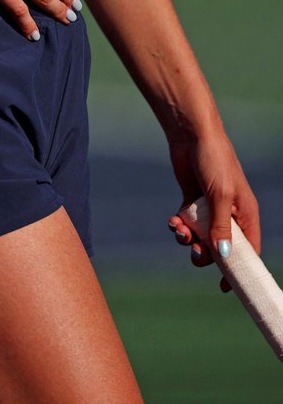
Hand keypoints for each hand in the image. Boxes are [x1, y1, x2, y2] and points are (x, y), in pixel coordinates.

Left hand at [166, 128, 260, 292]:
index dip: (239, 269)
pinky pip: (186, 223)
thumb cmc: (214, 160)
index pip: (249, 249)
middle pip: (220, 248)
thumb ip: (221, 226)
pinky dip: (178, 226)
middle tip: (194, 252)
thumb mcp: (220, 195)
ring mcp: (209, 208)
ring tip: (179, 230)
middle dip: (206, 254)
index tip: (224, 287)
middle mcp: (229, 214)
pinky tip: (173, 220)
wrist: (191, 134)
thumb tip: (224, 255)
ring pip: (200, 238)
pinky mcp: (191, 200)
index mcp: (245, 213)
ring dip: (188, 240)